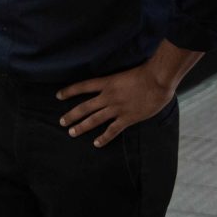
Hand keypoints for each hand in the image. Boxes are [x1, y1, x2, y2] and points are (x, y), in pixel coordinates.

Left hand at [57, 64, 174, 147]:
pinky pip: (113, 130)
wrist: (158, 80)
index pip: (83, 87)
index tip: (58, 96)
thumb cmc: (145, 73)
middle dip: (71, 115)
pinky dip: (104, 137)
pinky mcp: (128, 118)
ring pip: (94, 119)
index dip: (69, 91)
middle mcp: (108, 96)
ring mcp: (117, 108)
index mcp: (107, 83)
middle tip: (61, 122)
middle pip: (84, 107)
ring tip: (71, 132)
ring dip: (82, 127)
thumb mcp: (124, 72)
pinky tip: (96, 144)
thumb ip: (115, 81)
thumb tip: (110, 84)